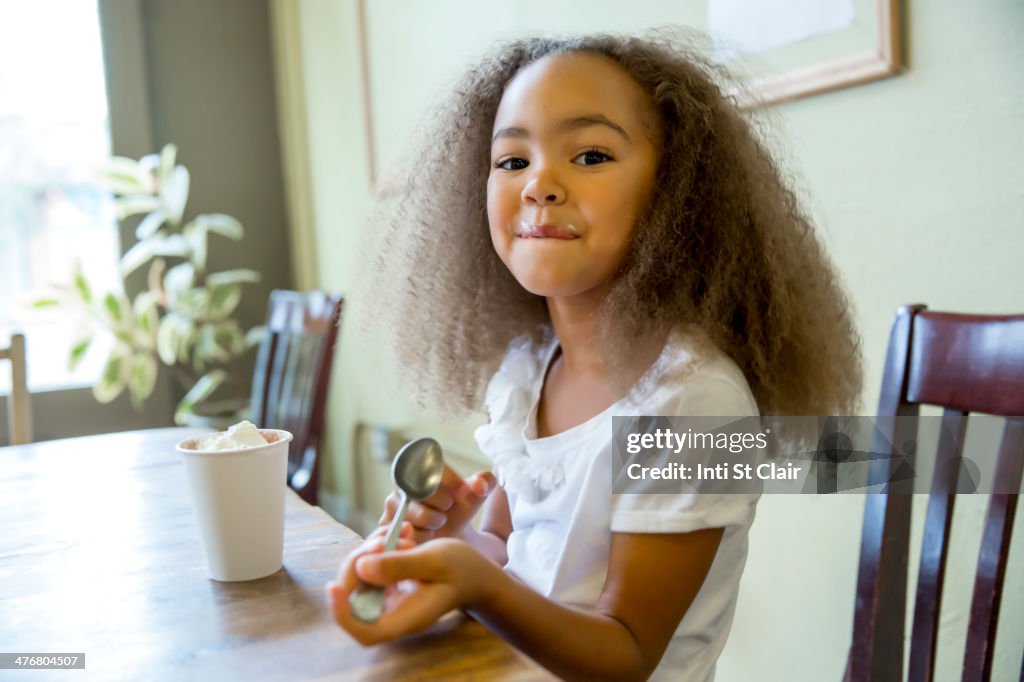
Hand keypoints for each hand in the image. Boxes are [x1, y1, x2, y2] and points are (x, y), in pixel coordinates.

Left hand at [326, 538, 499, 645]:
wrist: (477, 572)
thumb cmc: (462, 568)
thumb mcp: (435, 560)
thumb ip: (400, 565)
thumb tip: (361, 568)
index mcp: (408, 617)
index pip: (365, 631)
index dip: (343, 613)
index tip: (334, 586)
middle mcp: (394, 613)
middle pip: (355, 600)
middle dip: (358, 565)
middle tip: (381, 540)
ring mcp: (390, 600)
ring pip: (360, 580)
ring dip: (370, 552)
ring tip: (398, 534)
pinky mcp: (389, 586)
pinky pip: (371, 569)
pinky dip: (379, 549)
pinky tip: (399, 535)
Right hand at [379, 464, 496, 543]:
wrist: (448, 532)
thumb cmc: (460, 505)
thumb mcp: (477, 493)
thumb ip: (485, 483)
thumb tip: (479, 484)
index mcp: (420, 463)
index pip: (429, 463)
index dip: (450, 479)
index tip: (463, 490)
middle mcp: (400, 481)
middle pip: (419, 489)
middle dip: (442, 502)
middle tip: (449, 507)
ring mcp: (391, 505)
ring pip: (410, 514)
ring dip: (432, 521)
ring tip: (440, 521)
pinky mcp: (386, 527)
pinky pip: (403, 532)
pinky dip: (422, 536)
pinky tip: (431, 535)